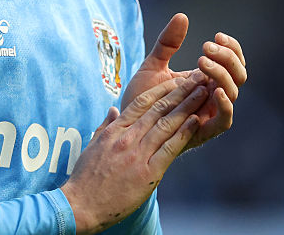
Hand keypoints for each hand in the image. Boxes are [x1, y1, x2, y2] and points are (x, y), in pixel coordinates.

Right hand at [61, 74, 206, 234]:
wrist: (82, 205)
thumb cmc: (86, 177)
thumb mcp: (92, 145)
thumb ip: (105, 125)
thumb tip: (113, 109)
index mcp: (115, 130)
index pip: (141, 102)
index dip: (162, 89)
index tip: (176, 79)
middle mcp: (127, 138)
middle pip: (158, 108)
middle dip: (180, 91)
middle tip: (196, 79)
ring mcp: (137, 154)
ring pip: (166, 124)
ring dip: (187, 107)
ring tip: (202, 93)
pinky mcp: (147, 173)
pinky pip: (169, 148)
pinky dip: (184, 133)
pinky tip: (195, 121)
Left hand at [121, 13, 246, 149]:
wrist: (126, 126)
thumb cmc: (141, 98)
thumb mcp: (153, 65)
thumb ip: (167, 43)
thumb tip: (182, 16)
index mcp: (205, 80)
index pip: (232, 61)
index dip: (231, 47)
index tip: (217, 35)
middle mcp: (211, 96)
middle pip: (238, 74)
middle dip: (228, 58)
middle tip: (206, 47)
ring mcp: (209, 113)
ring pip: (233, 92)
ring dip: (222, 74)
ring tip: (201, 61)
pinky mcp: (204, 132)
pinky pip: (225, 120)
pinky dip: (225, 105)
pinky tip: (214, 90)